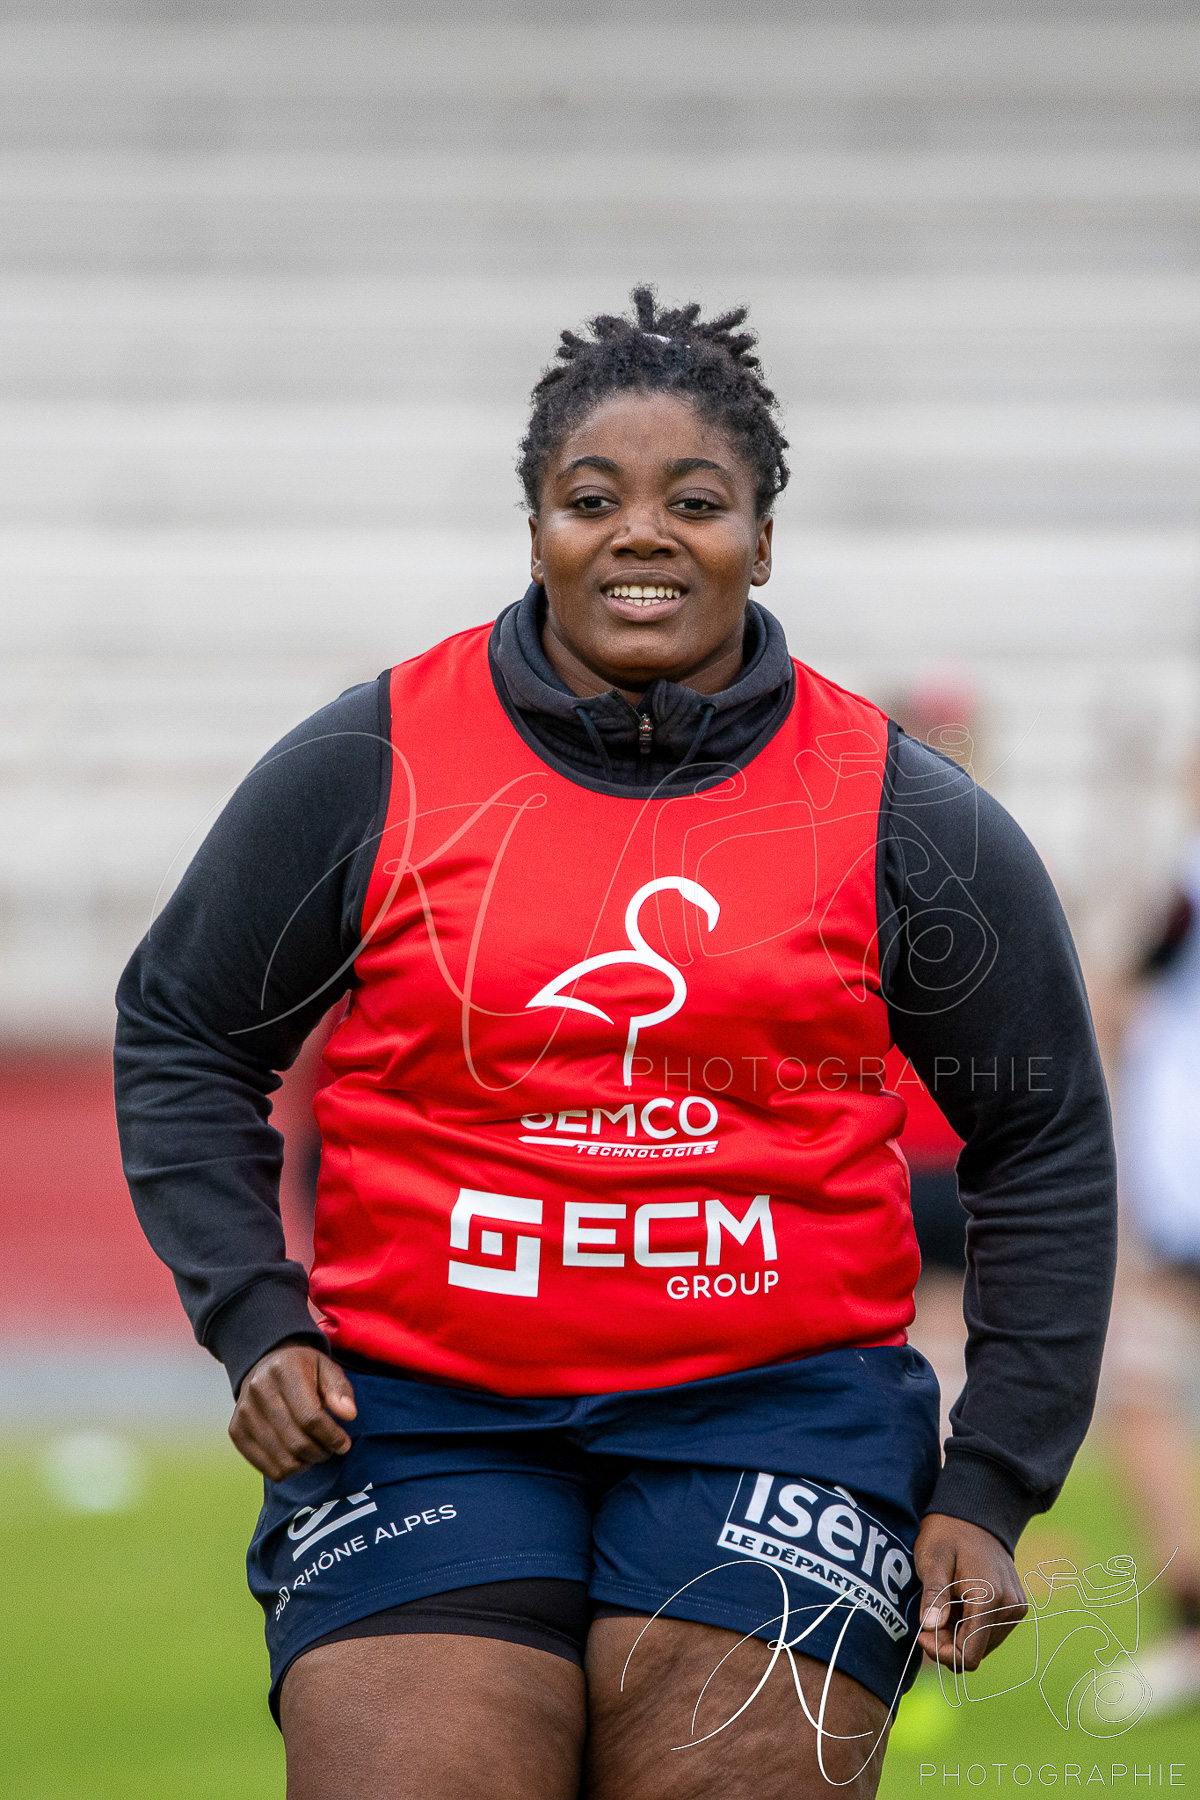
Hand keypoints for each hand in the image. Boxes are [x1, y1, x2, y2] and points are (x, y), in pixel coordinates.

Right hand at [229, 1342, 356, 1480]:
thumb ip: (340, 1391)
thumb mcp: (327, 1368)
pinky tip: (296, 1455)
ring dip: (305, 1463)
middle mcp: (258, 1390)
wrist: (266, 1364)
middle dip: (321, 1452)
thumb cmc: (304, 1369)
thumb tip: (349, 1415)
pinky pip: (266, 1468)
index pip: (310, 1417)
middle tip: (330, 1449)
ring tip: (314, 1451)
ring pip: (282, 1460)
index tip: (344, 1443)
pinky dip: (287, 1469)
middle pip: (296, 1441)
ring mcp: (244, 1412)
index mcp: (284, 1370)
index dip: (332, 1436)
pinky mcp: (236, 1430)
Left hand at [914, 1512, 1028, 1671]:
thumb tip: (930, 1628)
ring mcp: (1016, 1608)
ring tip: (944, 1606)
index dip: (941, 1653)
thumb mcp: (933, 1560)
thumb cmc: (948, 1534)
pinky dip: (970, 1626)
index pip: (968, 1656)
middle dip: (947, 1643)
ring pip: (983, 1645)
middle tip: (929, 1617)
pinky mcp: (1016, 1606)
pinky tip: (958, 1603)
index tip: (921, 1632)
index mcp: (990, 1599)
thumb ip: (934, 1596)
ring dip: (959, 1635)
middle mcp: (1009, 1608)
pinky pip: (990, 1631)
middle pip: (975, 1652)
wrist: (975, 1514)